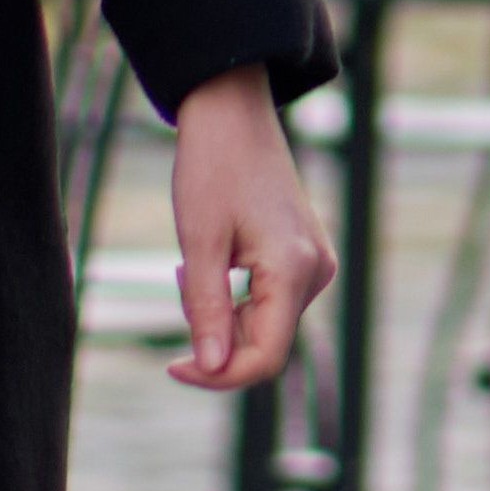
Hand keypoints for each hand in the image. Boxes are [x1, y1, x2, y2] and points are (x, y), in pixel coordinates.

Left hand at [164, 69, 334, 397]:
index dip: (218, 375)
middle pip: (265, 343)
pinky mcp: (306, 257)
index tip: (172, 366)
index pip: (264, 357)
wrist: (233, 115)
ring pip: (265, 323)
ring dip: (221, 313)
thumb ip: (206, 310)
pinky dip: (234, 297)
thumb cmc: (212, 170)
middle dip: (214, 336)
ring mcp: (315, 264)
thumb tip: (211, 368)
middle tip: (179, 283)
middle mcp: (316, 272)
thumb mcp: (199, 243)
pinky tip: (211, 262)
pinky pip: (270, 300)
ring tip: (190, 265)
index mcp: (294, 269)